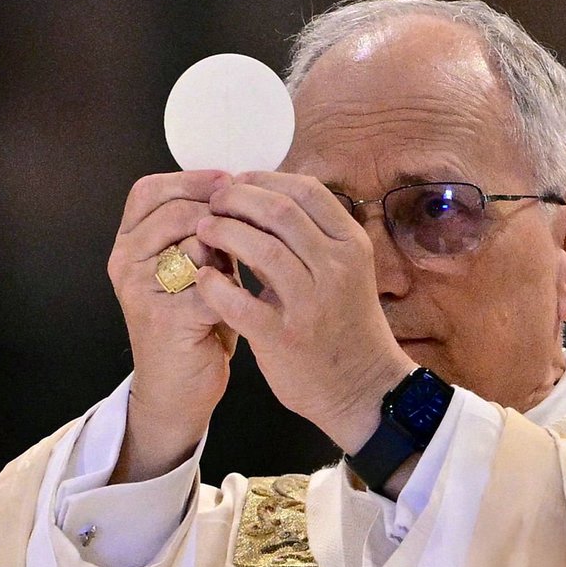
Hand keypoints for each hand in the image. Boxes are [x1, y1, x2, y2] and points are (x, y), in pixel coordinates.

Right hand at [107, 170, 236, 480]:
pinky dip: (236, 289)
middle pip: (176, 211)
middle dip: (221, 216)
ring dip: (229, 253)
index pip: (150, 190)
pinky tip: (246, 297)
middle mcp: (125, 261)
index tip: (231, 180)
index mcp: (129, 242)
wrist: (178, 389)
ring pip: (195, 244)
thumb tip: (241, 190)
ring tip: (240, 270)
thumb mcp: (193, 267)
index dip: (192, 180)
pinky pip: (212, 285)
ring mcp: (140, 290)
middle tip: (248, 228)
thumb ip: (205, 231)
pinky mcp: (164, 318)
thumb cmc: (194, 323)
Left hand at [194, 172, 414, 452]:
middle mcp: (336, 268)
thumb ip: (310, 237)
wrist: (362, 388)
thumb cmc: (344, 324)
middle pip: (280, 211)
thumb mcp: (343, 270)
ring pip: (262, 249)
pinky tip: (204, 277)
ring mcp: (312, 303)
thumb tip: (261, 197)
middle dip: (238, 198)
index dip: (265, 179)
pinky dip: (215, 284)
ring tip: (203, 229)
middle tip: (213, 202)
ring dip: (223, 232)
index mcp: (351, 245)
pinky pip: (240, 302)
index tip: (238, 181)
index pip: (306, 191)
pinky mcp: (285, 337)